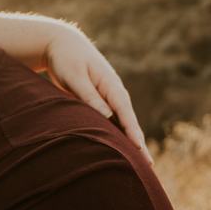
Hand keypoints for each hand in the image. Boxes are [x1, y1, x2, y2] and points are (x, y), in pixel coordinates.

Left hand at [44, 26, 152, 164]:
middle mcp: (114, 92)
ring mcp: (108, 97)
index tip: (140, 149)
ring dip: (129, 142)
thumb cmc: (66, 59)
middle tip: (149, 166)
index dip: (132, 132)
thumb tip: (106, 117)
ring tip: (141, 164)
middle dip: (138, 143)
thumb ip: (88, 96)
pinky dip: (116, 135)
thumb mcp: (75, 77)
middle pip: (128, 122)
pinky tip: (120, 150)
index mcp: (111, 85)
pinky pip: (111, 121)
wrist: (61, 44)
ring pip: (121, 123)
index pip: (125, 113)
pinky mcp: (99, 101)